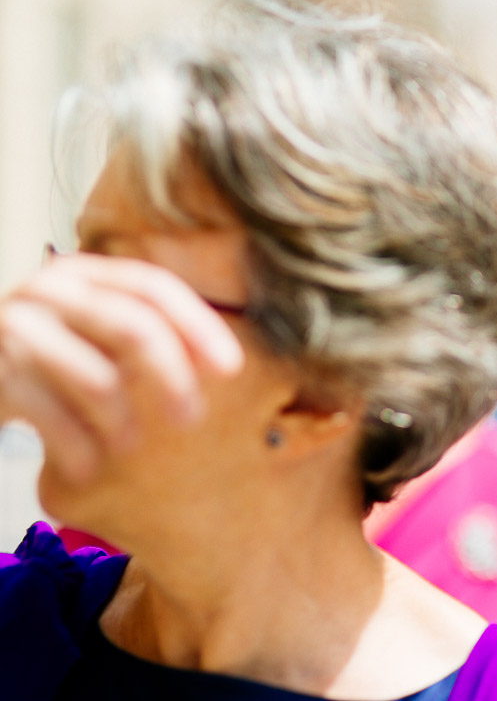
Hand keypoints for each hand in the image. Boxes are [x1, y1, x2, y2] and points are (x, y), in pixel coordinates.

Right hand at [0, 253, 243, 483]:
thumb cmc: (39, 356)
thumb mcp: (90, 332)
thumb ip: (143, 336)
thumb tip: (220, 363)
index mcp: (84, 274)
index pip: (153, 287)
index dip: (198, 326)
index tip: (230, 368)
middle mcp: (49, 291)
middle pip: (133, 328)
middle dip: (172, 379)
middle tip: (191, 418)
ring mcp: (15, 326)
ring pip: (97, 379)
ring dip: (122, 422)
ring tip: (128, 446)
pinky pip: (51, 415)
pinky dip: (76, 447)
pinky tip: (87, 467)